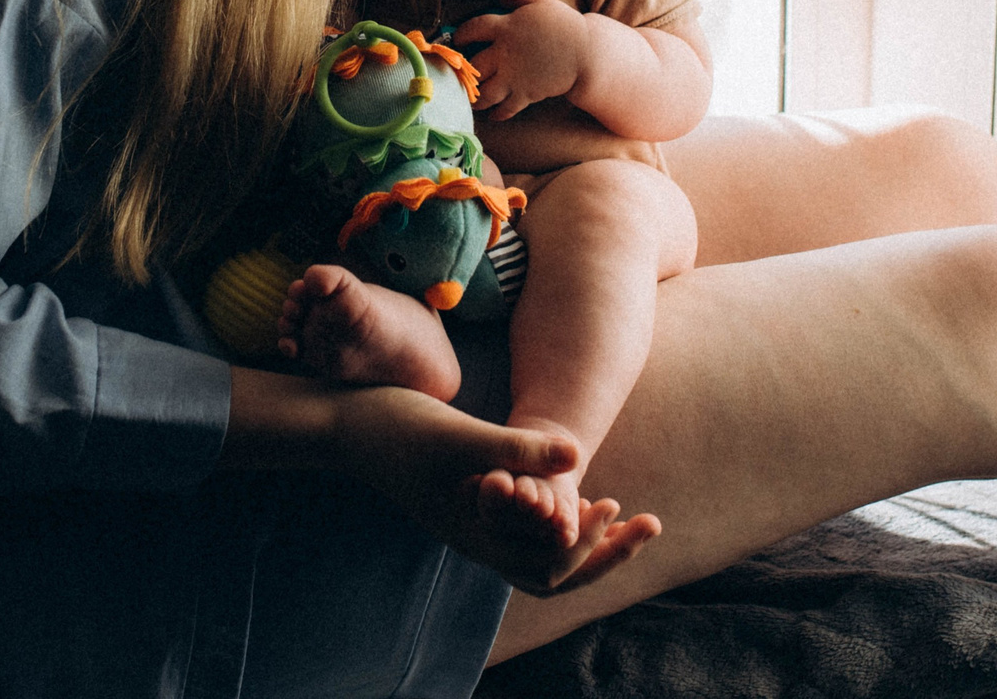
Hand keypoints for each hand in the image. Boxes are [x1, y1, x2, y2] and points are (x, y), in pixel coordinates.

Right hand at [332, 385, 659, 595]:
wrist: (345, 423)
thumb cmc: (396, 427)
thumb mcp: (460, 434)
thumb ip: (516, 446)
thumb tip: (579, 453)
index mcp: (476, 535)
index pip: (547, 568)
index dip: (587, 546)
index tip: (613, 505)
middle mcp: (479, 539)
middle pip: (553, 572)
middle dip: (604, 553)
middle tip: (651, 525)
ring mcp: (476, 523)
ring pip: (541, 553)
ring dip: (586, 539)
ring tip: (624, 512)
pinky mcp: (473, 501)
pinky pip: (526, 526)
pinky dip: (558, 516)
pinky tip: (577, 488)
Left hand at [453, 0, 587, 120]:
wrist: (587, 53)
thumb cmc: (565, 24)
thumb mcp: (542, 3)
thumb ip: (518, 0)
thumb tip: (502, 0)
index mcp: (505, 28)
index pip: (472, 29)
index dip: (460, 35)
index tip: (457, 39)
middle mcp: (504, 53)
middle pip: (473, 66)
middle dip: (464, 71)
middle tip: (460, 74)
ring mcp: (514, 76)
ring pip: (484, 93)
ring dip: (475, 97)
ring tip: (471, 99)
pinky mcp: (525, 94)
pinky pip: (505, 109)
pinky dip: (497, 113)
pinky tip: (493, 114)